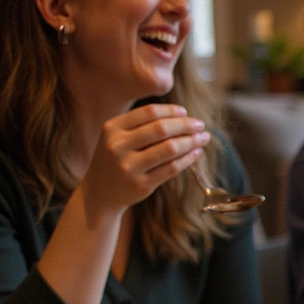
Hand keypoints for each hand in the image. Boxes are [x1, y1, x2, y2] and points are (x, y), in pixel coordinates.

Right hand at [80, 104, 208, 217]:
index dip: (172, 111)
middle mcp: (118, 146)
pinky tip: (197, 153)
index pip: (149, 112)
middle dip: (186, 125)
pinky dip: (188, 159)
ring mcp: (129, 167)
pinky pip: (172, 168)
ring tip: (203, 138)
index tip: (186, 113)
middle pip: (161, 129)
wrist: (100, 193)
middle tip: (201, 125)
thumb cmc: (116, 159)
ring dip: (191, 141)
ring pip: (170, 148)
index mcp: (112, 128)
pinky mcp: (142, 184)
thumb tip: (182, 116)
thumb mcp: (117, 137)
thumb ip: (141, 124)